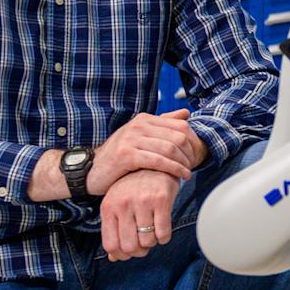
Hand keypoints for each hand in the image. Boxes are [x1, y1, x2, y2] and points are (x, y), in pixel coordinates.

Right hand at [88, 109, 202, 194]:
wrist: (91, 169)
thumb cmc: (119, 156)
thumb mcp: (140, 137)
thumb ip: (162, 125)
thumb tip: (186, 113)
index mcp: (145, 119)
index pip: (181, 126)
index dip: (194, 142)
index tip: (198, 155)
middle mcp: (139, 125)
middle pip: (178, 137)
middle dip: (191, 153)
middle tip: (196, 166)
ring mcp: (132, 139)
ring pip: (170, 149)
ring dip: (184, 163)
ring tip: (189, 173)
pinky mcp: (126, 155)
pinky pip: (158, 161)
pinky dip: (174, 169)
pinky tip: (181, 176)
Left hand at [101, 169, 181, 260]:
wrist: (153, 163)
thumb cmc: (133, 187)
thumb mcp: (117, 204)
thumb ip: (114, 229)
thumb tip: (114, 257)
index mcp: (108, 207)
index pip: (111, 245)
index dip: (121, 255)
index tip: (129, 253)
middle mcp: (123, 204)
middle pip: (130, 247)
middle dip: (139, 252)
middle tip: (144, 246)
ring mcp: (142, 201)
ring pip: (148, 241)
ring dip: (153, 243)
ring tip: (153, 234)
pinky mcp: (161, 199)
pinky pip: (163, 233)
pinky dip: (164, 238)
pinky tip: (163, 231)